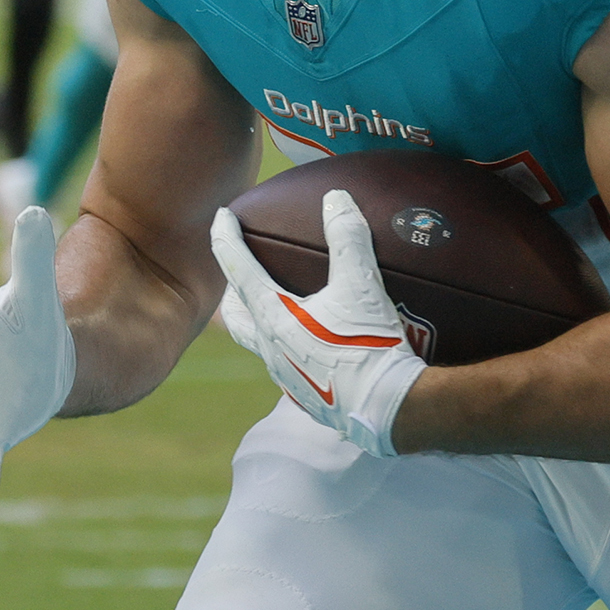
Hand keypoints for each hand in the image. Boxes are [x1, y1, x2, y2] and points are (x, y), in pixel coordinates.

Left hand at [209, 191, 425, 457]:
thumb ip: (348, 239)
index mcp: (275, 320)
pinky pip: (288, 365)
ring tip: (273, 308)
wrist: (389, 410)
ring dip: (259, 322)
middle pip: (236, 318)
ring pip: (260, 345)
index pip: (240, 271)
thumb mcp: (362, 286)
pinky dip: (289, 346)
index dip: (228, 239)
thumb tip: (336, 199)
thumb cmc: (371, 346)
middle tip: (237, 275)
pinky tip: (312, 344)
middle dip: (230, 293)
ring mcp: (286, 377)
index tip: (221, 215)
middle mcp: (272, 350)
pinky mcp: (306, 396)